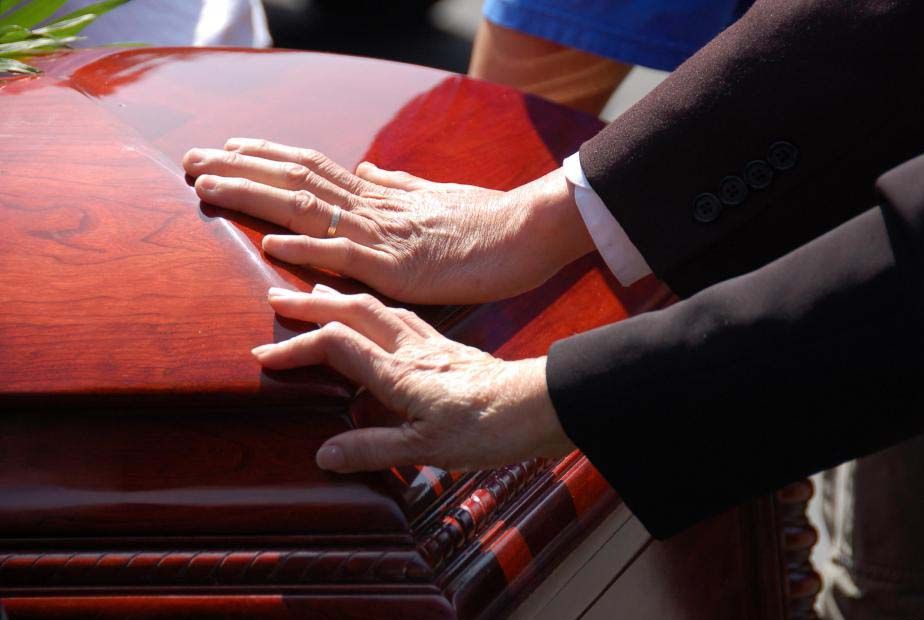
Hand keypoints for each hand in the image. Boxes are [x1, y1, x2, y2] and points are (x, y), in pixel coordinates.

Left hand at [183, 139, 593, 303]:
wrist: (527, 231)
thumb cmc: (485, 221)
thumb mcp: (433, 199)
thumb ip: (397, 186)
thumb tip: (368, 170)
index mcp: (380, 193)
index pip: (312, 166)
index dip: (266, 156)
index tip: (226, 149)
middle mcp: (374, 205)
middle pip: (296, 177)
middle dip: (239, 168)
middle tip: (191, 161)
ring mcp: (384, 233)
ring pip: (309, 207)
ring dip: (254, 195)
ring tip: (207, 186)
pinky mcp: (400, 266)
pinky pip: (347, 254)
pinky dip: (308, 248)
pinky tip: (271, 244)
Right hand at [251, 284, 575, 471]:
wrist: (541, 406)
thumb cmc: (489, 428)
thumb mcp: (427, 450)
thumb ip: (373, 448)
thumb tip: (324, 454)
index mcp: (400, 372)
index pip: (336, 347)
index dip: (297, 347)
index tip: (264, 355)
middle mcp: (413, 349)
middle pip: (354, 311)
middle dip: (311, 304)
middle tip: (276, 298)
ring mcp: (433, 343)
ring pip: (379, 308)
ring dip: (342, 299)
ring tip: (317, 294)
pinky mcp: (450, 346)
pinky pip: (403, 316)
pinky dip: (377, 310)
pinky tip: (378, 315)